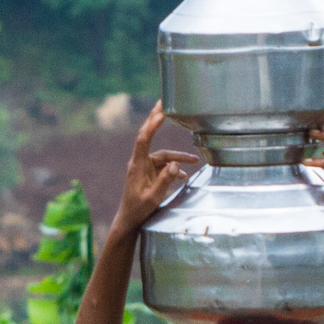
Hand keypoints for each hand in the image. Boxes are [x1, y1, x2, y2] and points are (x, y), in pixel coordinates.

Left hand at [114, 103, 197, 233]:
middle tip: (162, 103)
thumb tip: (175, 165)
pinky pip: (164, 166)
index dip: (152, 126)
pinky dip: (175, 169)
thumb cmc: (138, 210)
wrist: (129, 220)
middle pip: (149, 136)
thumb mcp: (153, 197)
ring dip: (178, 158)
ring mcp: (144, 167)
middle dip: (156, 120)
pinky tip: (184, 176)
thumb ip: (164, 181)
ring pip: (164, 156)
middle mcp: (139, 162)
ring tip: (194, 160)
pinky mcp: (149, 173)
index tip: (161, 114)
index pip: (143, 140)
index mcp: (137, 165)